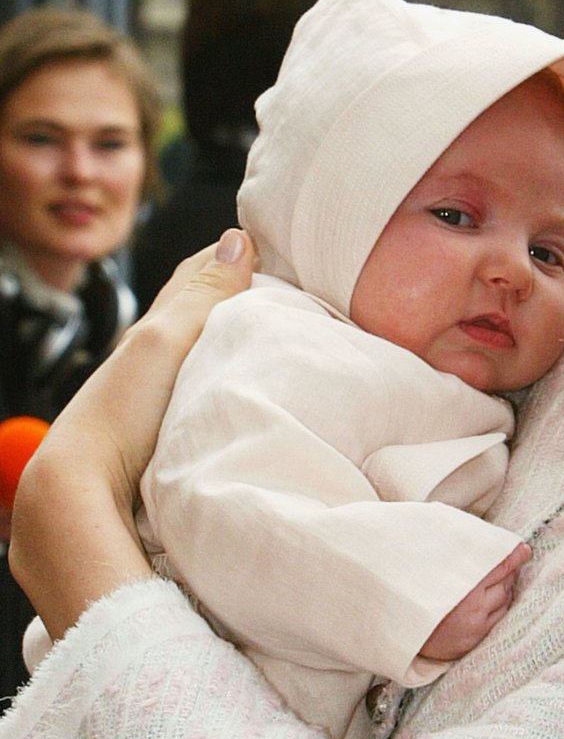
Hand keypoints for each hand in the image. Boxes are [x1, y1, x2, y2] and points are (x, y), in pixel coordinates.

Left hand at [9, 230, 255, 639]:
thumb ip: (202, 294)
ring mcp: (174, 399)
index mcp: (155, 328)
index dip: (234, 255)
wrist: (87, 499)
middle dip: (249, 297)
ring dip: (251, 344)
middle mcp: (162, 359)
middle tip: (300, 288)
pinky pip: (225, 396)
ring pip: (218, 356)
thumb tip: (239, 239)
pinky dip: (248, 383)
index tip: (280, 244)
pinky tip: (270, 392)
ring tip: (296, 337)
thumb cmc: (118, 414)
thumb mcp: (163, 340)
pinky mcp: (189, 436)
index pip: (197, 275)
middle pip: (210, 315)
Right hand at [419, 543, 530, 661]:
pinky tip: (491, 598)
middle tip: (507, 563)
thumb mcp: (435, 564)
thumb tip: (486, 541)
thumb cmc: (416, 590)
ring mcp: (474, 627)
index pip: (499, 567)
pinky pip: (498, 619)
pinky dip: (499, 607)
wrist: (401, 627)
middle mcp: (472, 607)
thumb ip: (461, 553)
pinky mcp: (473, 641)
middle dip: (508, 572)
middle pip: (505, 584)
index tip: (524, 550)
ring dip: (504, 589)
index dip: (513, 556)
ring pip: (504, 601)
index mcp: (462, 585)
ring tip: (496, 580)